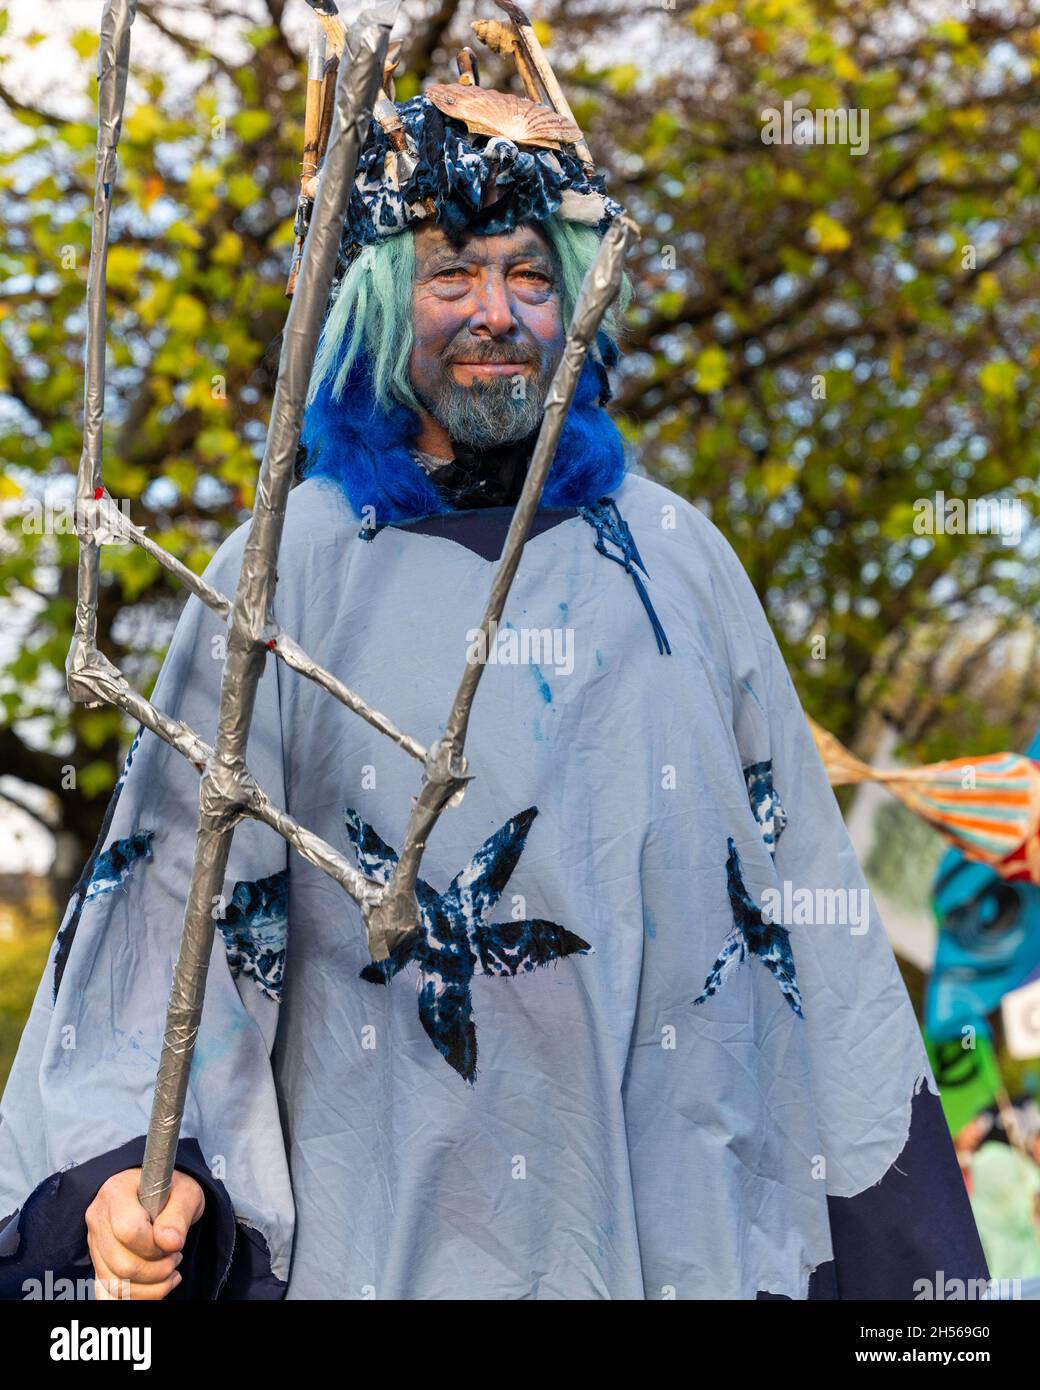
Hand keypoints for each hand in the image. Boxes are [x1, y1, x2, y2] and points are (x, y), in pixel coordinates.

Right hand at [86, 1167, 203, 1299]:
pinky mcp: (98, 1262)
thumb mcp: (186, 1194)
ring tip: (170, 1270)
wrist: (160, 1192)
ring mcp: (94, 1243)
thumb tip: (170, 1244)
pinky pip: (108, 1293)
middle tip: (175, 1258)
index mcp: (116, 1193)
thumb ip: (178, 1217)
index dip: (155, 1246)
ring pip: (115, 1284)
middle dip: (157, 1271)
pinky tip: (155, 1287)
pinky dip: (135, 1297)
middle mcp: (98, 1218)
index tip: (174, 1243)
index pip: (129, 1231)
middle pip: (122, 1264)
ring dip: (150, 1287)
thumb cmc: (172, 1191)